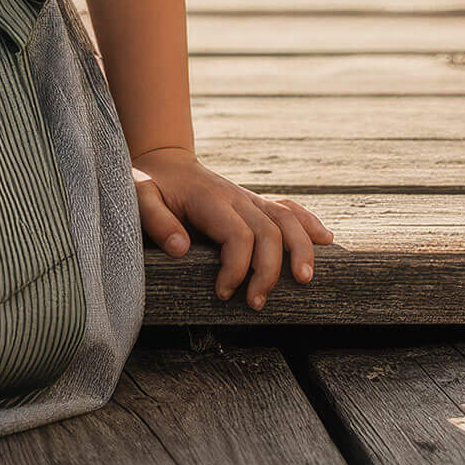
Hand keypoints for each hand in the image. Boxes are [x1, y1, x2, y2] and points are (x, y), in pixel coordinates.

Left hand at [130, 145, 335, 308]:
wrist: (163, 161)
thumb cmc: (150, 183)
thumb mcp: (139, 196)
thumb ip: (156, 221)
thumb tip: (181, 249)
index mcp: (210, 199)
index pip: (239, 235)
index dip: (238, 268)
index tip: (223, 293)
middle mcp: (236, 197)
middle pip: (269, 231)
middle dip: (270, 270)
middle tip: (257, 303)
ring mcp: (248, 198)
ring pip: (286, 219)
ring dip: (301, 249)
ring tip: (305, 280)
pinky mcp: (254, 203)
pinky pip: (287, 208)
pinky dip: (308, 222)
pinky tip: (325, 239)